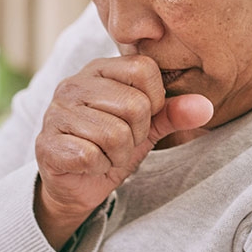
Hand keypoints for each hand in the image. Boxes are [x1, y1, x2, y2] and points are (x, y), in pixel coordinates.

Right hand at [34, 55, 212, 249]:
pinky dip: (98, 167)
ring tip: (106, 153)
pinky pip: (90, 155)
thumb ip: (174, 112)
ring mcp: (56, 111)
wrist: (75, 183)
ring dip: (118, 155)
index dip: (154, 102)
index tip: (141, 118)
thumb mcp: (148, 127)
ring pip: (114, 135)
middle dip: (137, 135)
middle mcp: (74, 83)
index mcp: (101, 68)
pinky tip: (89, 163)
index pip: (145, 70)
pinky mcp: (46, 142)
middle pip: (134, 106)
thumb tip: (205, 106)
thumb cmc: (112, 145)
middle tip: (122, 141)